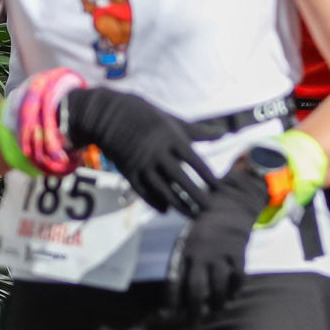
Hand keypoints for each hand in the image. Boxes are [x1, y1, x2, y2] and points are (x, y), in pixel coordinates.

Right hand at [63, 88, 216, 213]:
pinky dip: (154, 202)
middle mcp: (157, 152)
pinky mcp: (128, 171)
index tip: (219, 187)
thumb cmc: (145, 114)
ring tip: (192, 215)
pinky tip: (166, 210)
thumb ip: (197, 131)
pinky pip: (143, 191)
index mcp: (170, 137)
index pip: (194, 160)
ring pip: (162, 189)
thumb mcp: (172, 119)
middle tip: (210, 208)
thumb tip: (223, 133)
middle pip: (180, 179)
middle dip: (196, 195)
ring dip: (178, 204)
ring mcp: (141, 163)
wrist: (106, 114)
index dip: (207, 175)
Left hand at [167, 154, 276, 320]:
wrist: (228, 202)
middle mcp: (202, 255)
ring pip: (218, 286)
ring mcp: (221, 254)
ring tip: (214, 313)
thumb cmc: (202, 220)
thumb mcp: (186, 235)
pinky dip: (236, 288)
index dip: (171, 300)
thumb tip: (176, 281)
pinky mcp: (238, 253)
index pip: (175, 281)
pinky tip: (233, 296)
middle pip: (197, 289)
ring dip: (216, 303)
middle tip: (191, 324)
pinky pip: (238, 276)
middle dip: (193, 310)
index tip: (166, 316)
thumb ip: (182, 257)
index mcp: (185, 249)